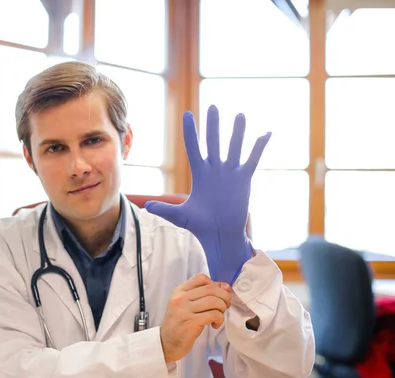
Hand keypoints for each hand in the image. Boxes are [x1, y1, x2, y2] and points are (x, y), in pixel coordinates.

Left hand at [145, 105, 270, 283]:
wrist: (220, 235)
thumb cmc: (200, 226)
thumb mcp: (180, 216)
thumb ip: (165, 209)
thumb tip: (146, 207)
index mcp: (199, 174)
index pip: (194, 147)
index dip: (190, 132)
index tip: (187, 114)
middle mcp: (215, 170)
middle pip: (214, 142)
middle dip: (213, 125)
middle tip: (214, 106)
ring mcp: (230, 174)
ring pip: (234, 147)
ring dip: (238, 132)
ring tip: (240, 115)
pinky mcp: (243, 180)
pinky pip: (252, 159)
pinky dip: (259, 147)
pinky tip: (266, 133)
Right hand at [160, 274, 230, 362]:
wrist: (166, 343)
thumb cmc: (178, 324)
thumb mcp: (185, 305)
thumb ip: (201, 295)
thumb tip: (225, 286)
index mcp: (179, 291)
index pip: (201, 278)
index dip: (216, 284)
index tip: (221, 293)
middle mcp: (181, 298)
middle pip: (210, 289)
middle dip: (224, 297)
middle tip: (225, 306)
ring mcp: (185, 310)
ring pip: (213, 301)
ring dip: (222, 308)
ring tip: (219, 316)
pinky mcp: (191, 323)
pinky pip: (213, 315)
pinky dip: (219, 319)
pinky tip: (215, 324)